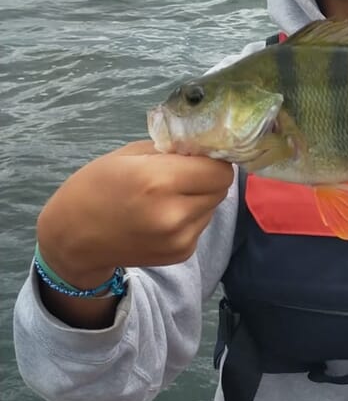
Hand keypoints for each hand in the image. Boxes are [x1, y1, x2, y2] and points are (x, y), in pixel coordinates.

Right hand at [36, 140, 232, 326]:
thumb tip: (208, 146)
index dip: (213, 159)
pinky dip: (191, 216)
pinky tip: (164, 215)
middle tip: (184, 173)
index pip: (220, 169)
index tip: (201, 155)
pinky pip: (202, 224)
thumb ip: (174, 149)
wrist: (74, 238)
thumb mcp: (131, 155)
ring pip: (213, 206)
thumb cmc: (97, 186)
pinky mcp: (182, 253)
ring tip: (168, 196)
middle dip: (208, 177)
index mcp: (159, 181)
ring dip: (200, 197)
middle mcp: (174, 213)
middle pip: (221, 188)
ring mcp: (180, 238)